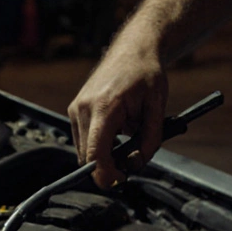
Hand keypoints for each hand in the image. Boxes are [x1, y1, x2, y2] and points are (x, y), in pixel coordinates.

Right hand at [67, 49, 168, 188]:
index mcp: (104, 107)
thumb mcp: (157, 107)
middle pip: (88, 157)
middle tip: (132, 160)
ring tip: (126, 137)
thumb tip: (136, 164)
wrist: (133, 49)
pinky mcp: (74, 111)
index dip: (106, 175)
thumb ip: (150, 140)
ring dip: (104, 154)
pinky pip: (83, 140)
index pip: (95, 154)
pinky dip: (99, 144)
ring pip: (84, 151)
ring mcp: (75, 109)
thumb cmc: (146, 74)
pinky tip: (116, 130)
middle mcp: (83, 109)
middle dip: (109, 166)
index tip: (121, 180)